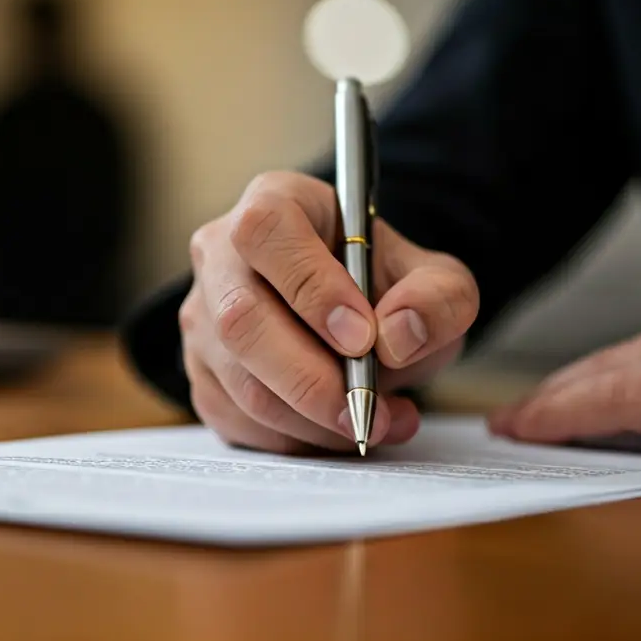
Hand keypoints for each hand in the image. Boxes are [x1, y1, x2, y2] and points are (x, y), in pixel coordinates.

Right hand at [179, 171, 479, 453]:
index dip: (310, 287)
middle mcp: (220, 254)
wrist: (356, 317)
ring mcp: (202, 316)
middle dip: (311, 379)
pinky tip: (336, 429)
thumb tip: (398, 335)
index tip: (362, 338)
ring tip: (375, 422)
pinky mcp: (202, 372)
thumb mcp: (435, 278)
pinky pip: (235, 419)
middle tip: (369, 409)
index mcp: (274, 202)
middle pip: (240, 318)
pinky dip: (292, 438)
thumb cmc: (381, 285)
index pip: (266, 231)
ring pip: (239, 381)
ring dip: (311, 419)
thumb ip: (438, 296)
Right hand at [489, 280, 640, 455]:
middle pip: (617, 366)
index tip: (516, 428)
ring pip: (640, 346)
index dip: (560, 414)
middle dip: (554, 395)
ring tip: (550, 401)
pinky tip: (623, 375)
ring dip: (587, 375)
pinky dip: (634, 360)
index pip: (623, 398)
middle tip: (509, 419)